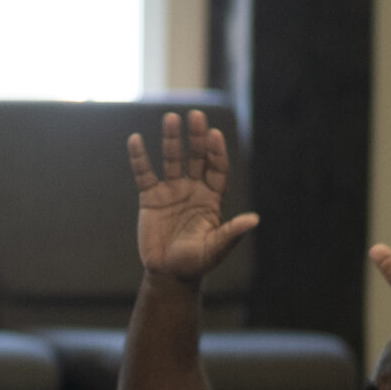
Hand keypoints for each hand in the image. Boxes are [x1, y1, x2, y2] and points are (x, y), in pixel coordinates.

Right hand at [131, 111, 258, 283]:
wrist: (168, 273)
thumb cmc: (196, 262)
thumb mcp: (215, 249)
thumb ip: (232, 232)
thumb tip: (254, 219)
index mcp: (212, 198)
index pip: (217, 169)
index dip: (216, 153)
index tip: (214, 135)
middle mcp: (194, 189)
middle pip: (197, 158)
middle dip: (197, 138)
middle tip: (196, 116)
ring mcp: (172, 191)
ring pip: (172, 160)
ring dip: (172, 140)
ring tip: (171, 118)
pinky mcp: (151, 197)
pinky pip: (144, 174)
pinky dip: (139, 158)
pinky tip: (135, 140)